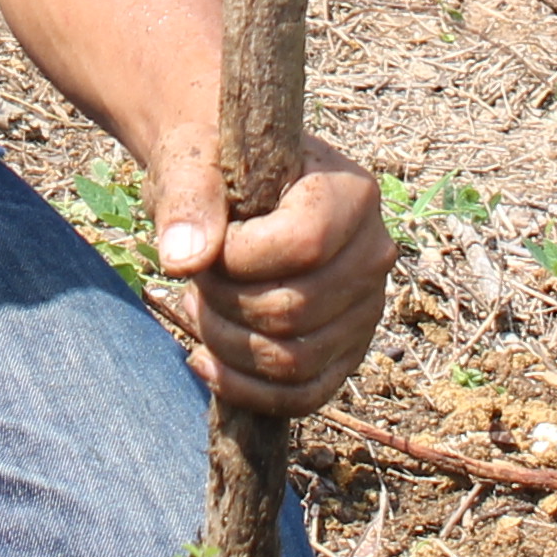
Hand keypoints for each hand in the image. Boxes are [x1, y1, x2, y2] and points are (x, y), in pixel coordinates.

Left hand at [148, 126, 393, 420]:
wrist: (229, 182)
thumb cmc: (214, 164)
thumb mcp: (191, 161)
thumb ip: (186, 198)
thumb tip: (183, 259)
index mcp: (352, 193)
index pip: (303, 244)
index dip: (238, 258)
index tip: (205, 244)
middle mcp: (373, 253)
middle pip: (294, 310)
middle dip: (223, 303)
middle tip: (196, 278)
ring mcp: (366, 307)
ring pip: (295, 360)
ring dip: (226, 344)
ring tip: (197, 306)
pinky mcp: (347, 350)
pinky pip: (305, 395)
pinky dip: (247, 390)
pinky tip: (203, 361)